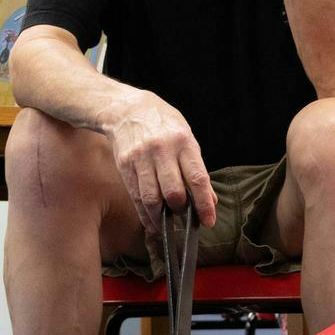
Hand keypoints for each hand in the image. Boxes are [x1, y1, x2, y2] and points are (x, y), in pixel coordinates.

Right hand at [99, 89, 216, 231]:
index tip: (209, 221)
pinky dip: (145, 214)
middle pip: (173, 191)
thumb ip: (197, 169)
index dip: (204, 203)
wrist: (128, 109)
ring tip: (167, 224)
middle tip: (185, 217)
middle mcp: (161, 150)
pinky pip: (136, 197)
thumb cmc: (163, 125)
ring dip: (161, 217)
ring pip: (152, 198)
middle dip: (181, 210)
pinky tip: (152, 222)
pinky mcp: (125, 166)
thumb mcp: (186, 139)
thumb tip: (210, 201)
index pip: (197, 178)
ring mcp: (141, 158)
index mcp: (183, 142)